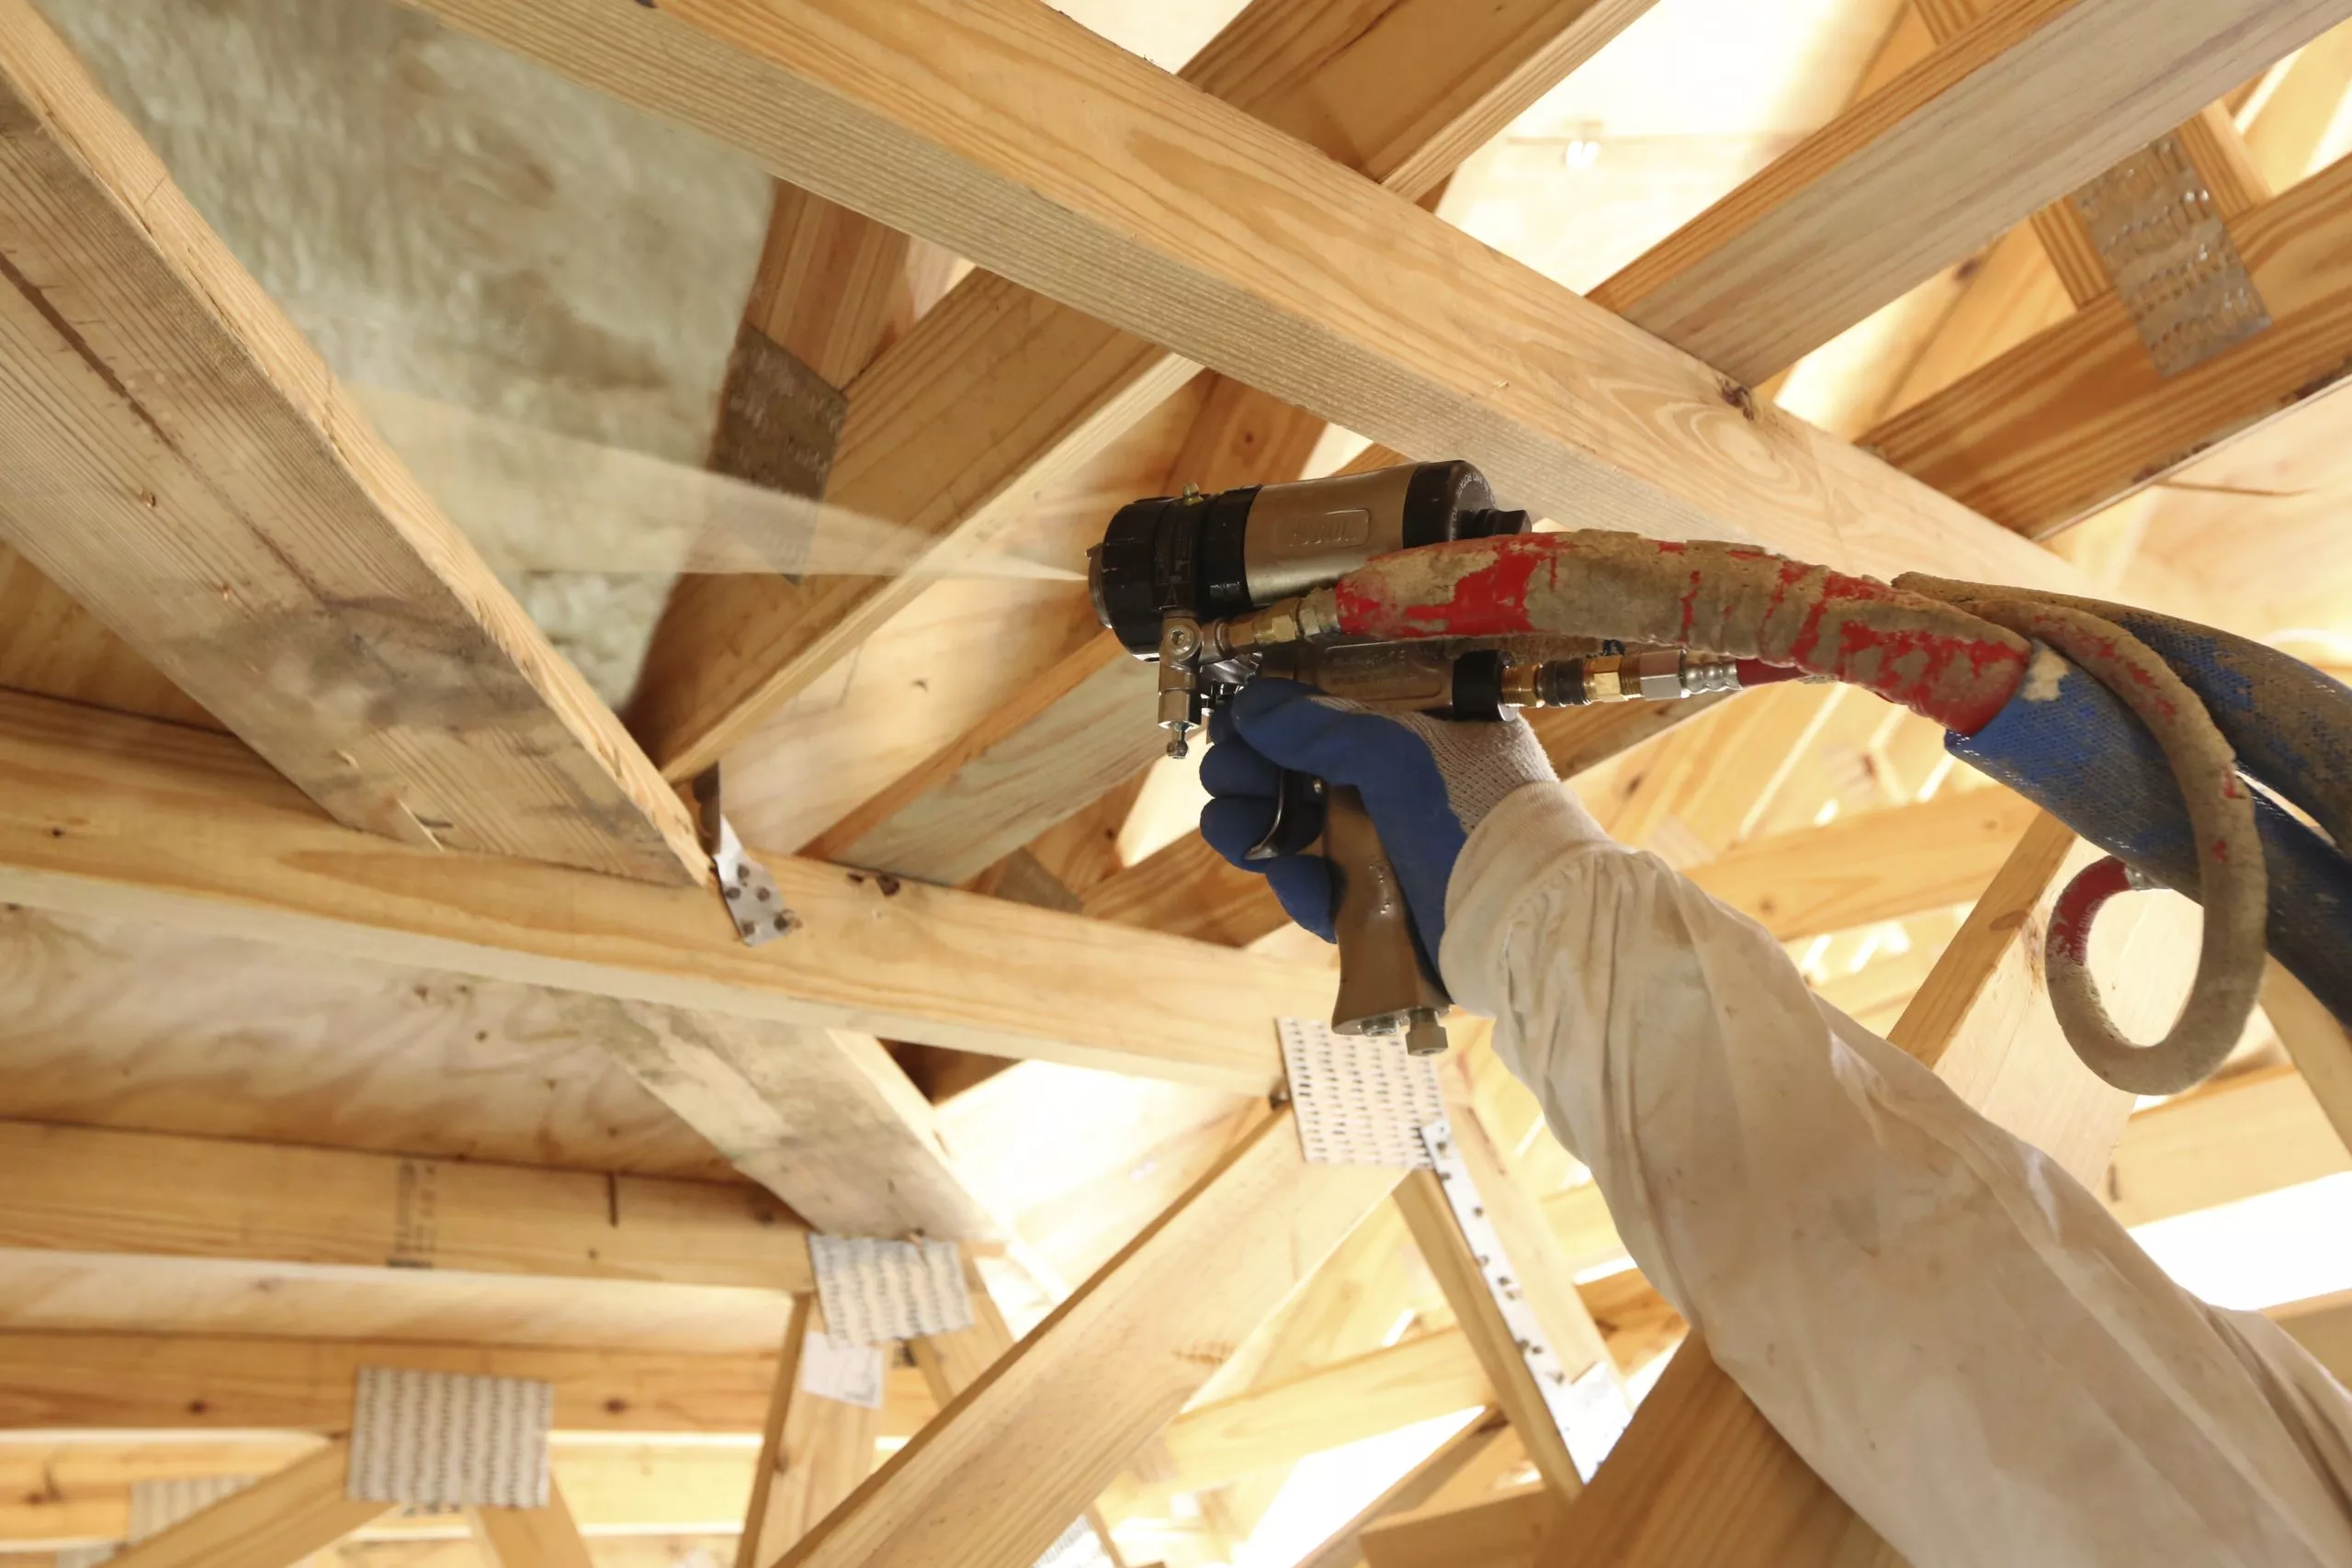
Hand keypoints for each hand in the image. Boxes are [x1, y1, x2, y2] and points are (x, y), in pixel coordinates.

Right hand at [1199, 679, 1556, 949]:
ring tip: (1238, 834)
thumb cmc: (1477, 821)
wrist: (1522, 929)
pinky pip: (1319, 885)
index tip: (1235, 725)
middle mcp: (1406, 783)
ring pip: (1302, 830)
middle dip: (1256, 774)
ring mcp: (1391, 843)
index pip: (1335, 708)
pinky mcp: (1378, 900)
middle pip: (1305, 769)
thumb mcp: (1400, 754)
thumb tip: (1253, 707)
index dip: (1279, 715)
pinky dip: (1302, 887)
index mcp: (1428, 729)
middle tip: (1228, 779)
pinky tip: (1304, 886)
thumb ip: (1322, 726)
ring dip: (1260, 830)